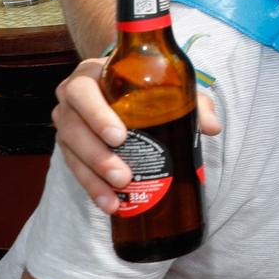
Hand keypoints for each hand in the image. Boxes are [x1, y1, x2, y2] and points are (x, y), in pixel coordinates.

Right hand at [54, 57, 220, 213]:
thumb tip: (212, 127)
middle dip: (98, 156)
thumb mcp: (170, 85)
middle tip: (123, 176)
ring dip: (93, 178)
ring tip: (116, 196)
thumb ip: (192, 101)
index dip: (97, 115)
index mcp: (91, 75)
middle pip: (73, 129)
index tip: (119, 137)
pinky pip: (75, 168)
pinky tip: (109, 203)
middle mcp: (71, 99)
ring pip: (72, 153)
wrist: (125, 85)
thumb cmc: (146, 84)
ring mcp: (66, 124)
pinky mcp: (68, 146)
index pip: (83, 92)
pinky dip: (92, 187)